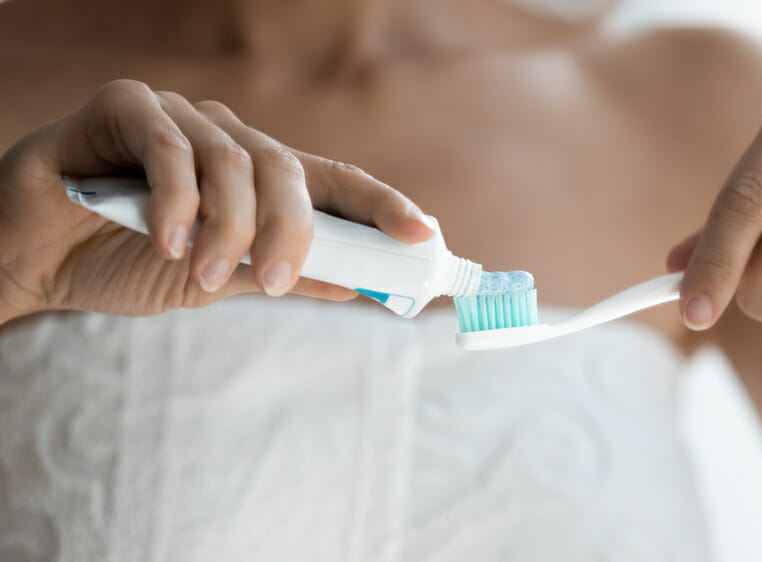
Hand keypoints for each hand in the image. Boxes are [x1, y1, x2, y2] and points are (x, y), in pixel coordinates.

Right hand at [0, 79, 432, 322]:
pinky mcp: (126, 108)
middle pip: (289, 169)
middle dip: (293, 229)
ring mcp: (179, 119)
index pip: (333, 182)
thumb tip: (359, 287)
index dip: (381, 205)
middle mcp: (227, 140)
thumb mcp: (218, 281)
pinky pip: (169, 144)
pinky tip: (168, 242)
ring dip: (229, 226)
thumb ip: (281, 276)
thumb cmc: (127, 261)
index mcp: (258, 177)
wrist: (34, 259)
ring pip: (233, 159)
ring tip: (208, 277)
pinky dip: (178, 199)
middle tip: (280, 282)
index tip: (422, 235)